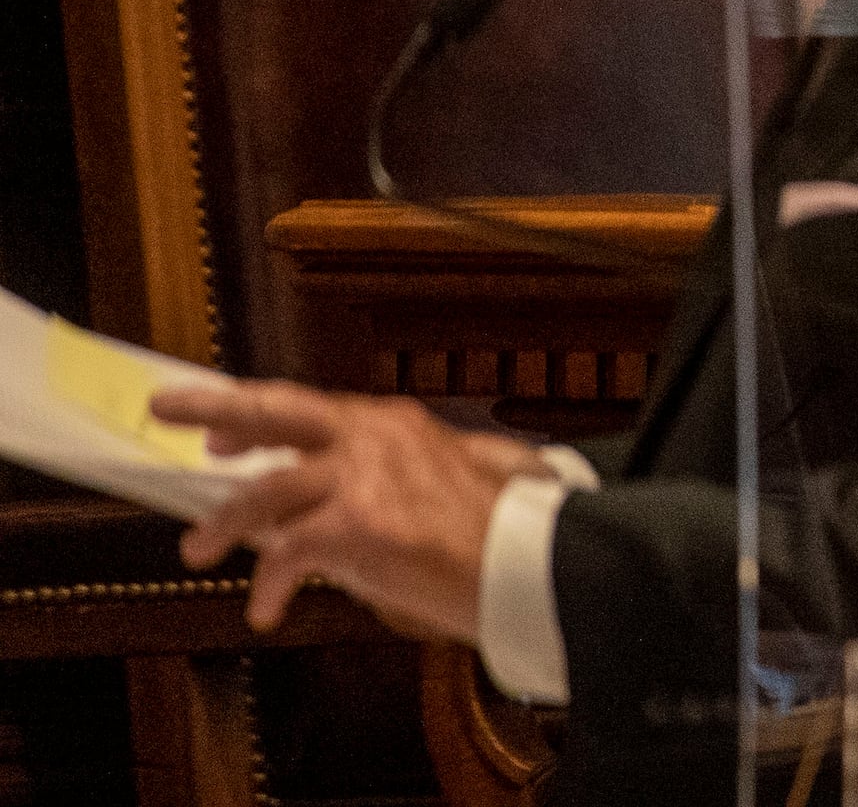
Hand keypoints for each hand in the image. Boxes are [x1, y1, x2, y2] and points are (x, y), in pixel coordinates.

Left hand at [156, 381, 550, 647]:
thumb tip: (344, 504)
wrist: (532, 564)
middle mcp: (374, 439)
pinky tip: (267, 608)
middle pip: (276, 412)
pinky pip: (286, 554)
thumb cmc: (496, 534)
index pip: (306, 408)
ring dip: (222, 524)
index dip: (253, 414)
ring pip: (264, 491)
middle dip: (214, 409)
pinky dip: (268, 585)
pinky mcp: (359, 525)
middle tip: (165, 408)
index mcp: (393, 425)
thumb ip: (392, 483)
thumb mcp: (446, 484)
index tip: (216, 426)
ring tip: (197, 551)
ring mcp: (365, 478)